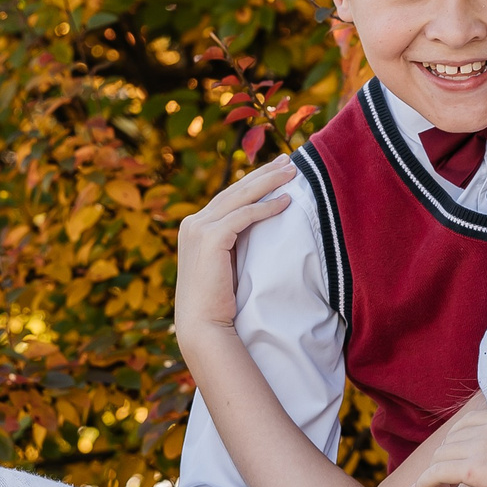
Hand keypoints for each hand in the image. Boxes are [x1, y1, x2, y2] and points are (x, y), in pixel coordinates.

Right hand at [173, 156, 296, 340]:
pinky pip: (244, 216)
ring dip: (268, 182)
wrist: (203, 325)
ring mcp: (198, 229)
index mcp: (194, 227)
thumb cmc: (218, 302)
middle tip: (289, 161)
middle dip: (264, 174)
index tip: (275, 171)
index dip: (253, 182)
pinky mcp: (210, 239)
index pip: (228, 197)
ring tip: (293, 172)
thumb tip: (259, 230)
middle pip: (235, 190)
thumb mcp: (225, 264)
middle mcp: (193, 223)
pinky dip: (266, 207)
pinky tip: (286, 202)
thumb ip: (233, 243)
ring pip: (240, 197)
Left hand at [414, 407, 486, 486]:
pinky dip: (425, 481)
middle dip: (445, 457)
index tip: (455, 460)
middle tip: (444, 481)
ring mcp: (486, 443)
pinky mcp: (477, 466)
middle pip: (453, 437)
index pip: (470, 422)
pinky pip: (438, 470)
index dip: (457, 441)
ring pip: (443, 454)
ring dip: (436, 472)